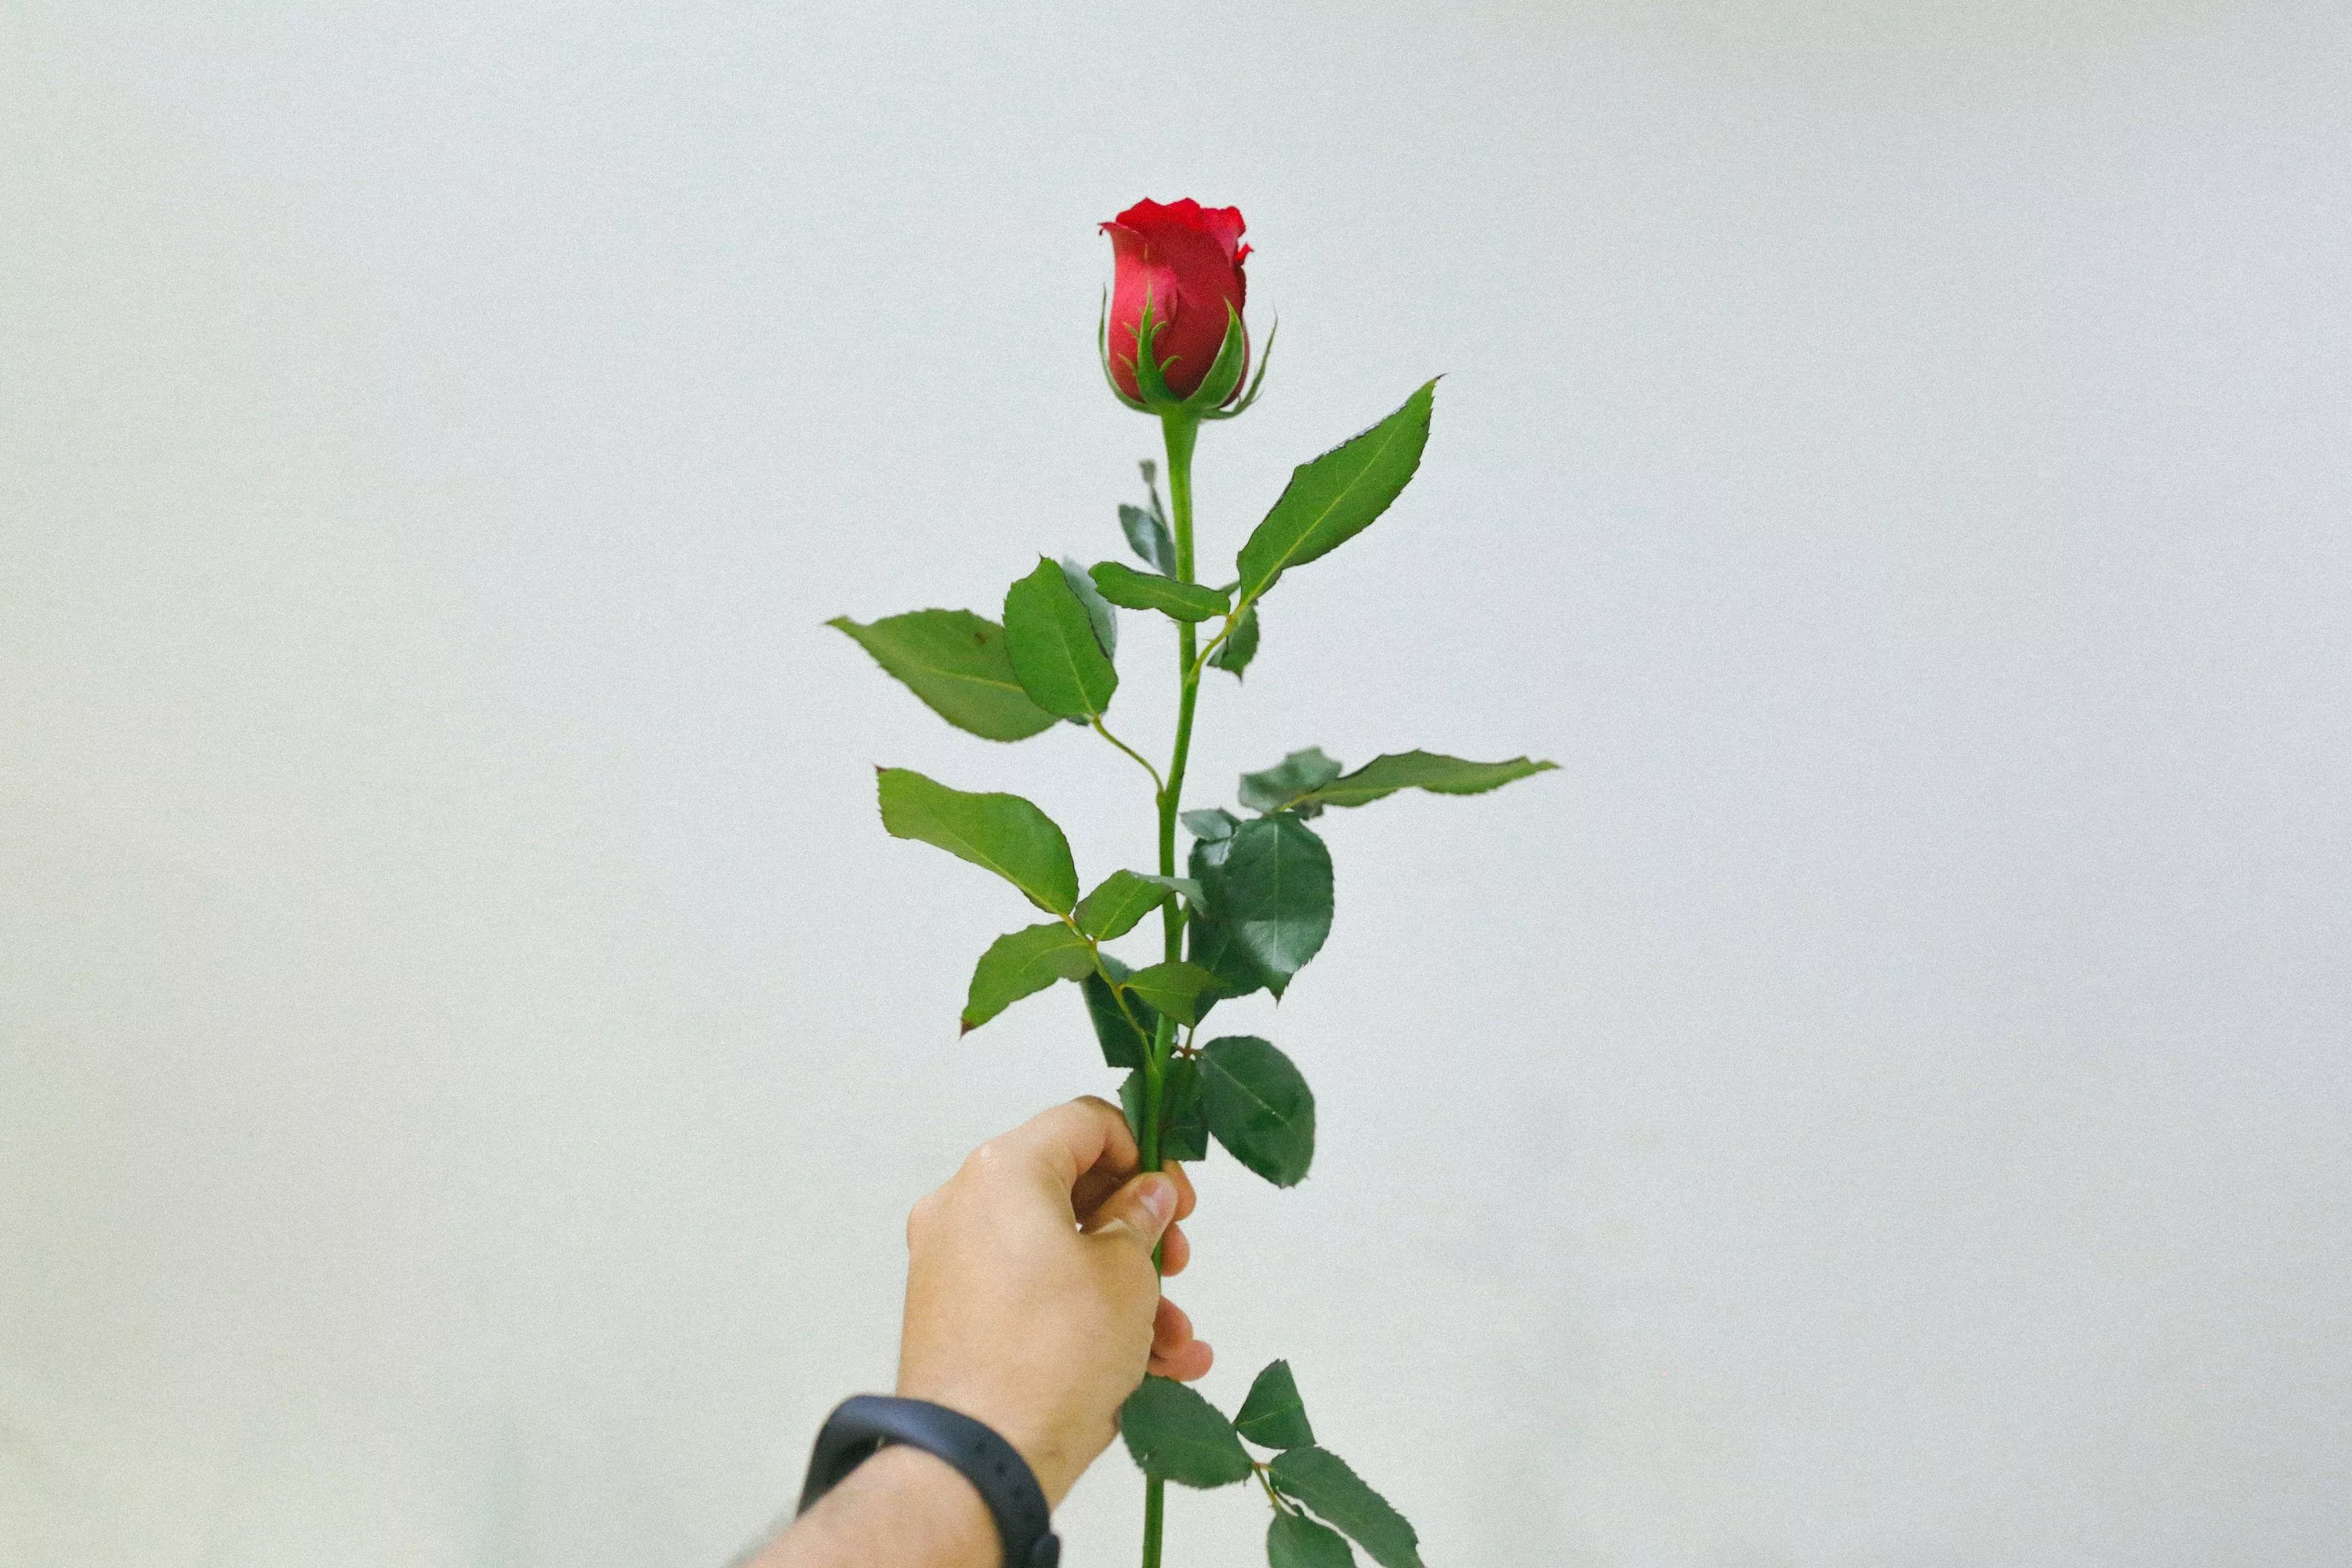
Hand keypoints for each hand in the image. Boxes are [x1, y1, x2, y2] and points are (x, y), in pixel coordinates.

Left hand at [896, 1096, 1208, 1506]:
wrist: (977, 1462)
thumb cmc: (1053, 1354)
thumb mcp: (1125, 1275)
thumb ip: (1141, 1220)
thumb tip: (1146, 1196)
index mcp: (1002, 1170)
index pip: (1085, 1122)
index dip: (1145, 1153)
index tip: (1177, 1202)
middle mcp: (964, 1206)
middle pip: (1070, 1190)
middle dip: (1138, 1231)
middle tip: (1177, 1264)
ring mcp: (952, 1264)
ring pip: (1058, 1255)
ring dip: (1126, 1290)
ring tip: (1177, 1341)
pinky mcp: (954, 1319)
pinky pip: (1032, 1298)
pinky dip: (1085, 1319)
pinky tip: (1155, 1368)